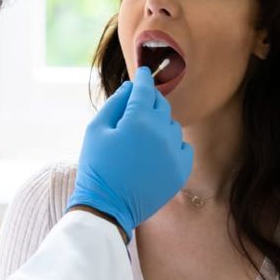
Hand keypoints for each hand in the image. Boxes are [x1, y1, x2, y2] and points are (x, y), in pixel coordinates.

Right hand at [68, 66, 192, 237]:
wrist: (107, 207)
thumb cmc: (96, 167)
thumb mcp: (95, 130)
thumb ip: (115, 103)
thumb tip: (130, 87)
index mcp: (138, 120)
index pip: (145, 89)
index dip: (143, 78)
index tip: (143, 72)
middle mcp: (161, 133)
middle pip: (161, 104)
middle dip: (150, 101)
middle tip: (137, 107)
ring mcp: (174, 153)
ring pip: (172, 125)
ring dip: (160, 124)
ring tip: (142, 138)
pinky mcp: (181, 171)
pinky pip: (183, 147)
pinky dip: (172, 145)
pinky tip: (157, 152)